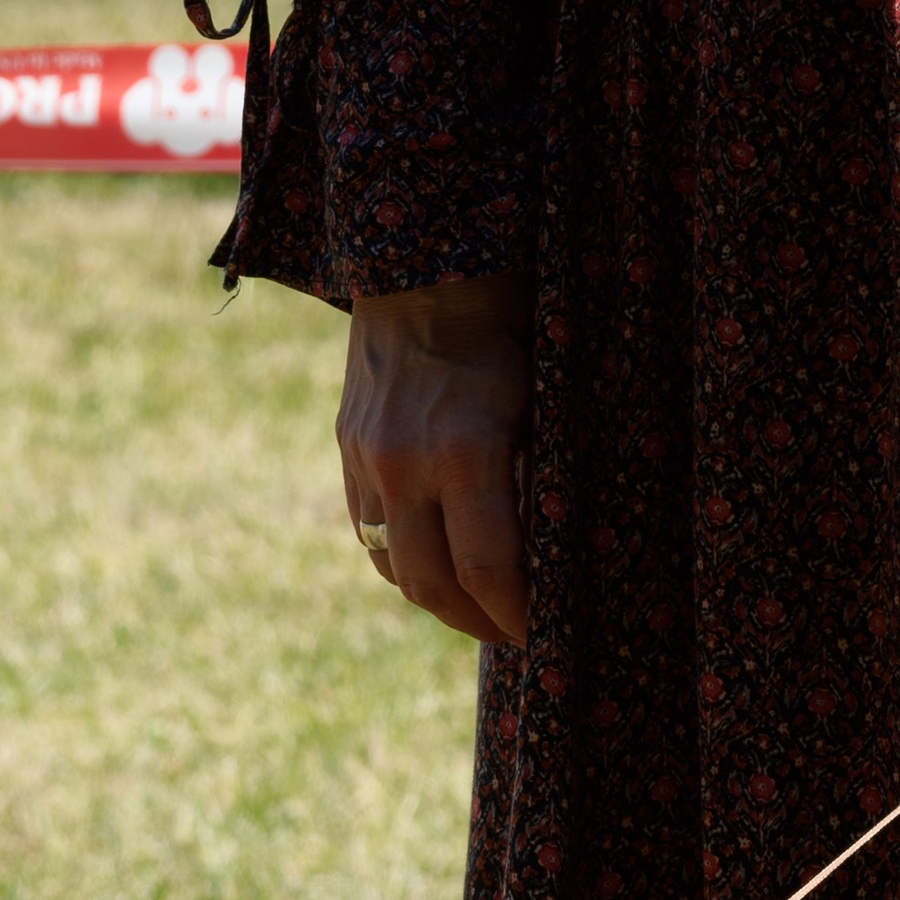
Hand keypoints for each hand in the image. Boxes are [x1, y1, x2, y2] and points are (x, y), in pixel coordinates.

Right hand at [337, 271, 532, 648]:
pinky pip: (369, 533)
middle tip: (509, 634)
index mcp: (466, 450)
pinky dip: (402, 561)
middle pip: (432, 585)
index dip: (513, 613)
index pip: (487, 569)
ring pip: (394, 567)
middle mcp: (406, 465)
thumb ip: (537, 479)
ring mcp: (368, 461)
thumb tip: (552, 556)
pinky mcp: (348, 452)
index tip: (537, 631)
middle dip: (474, 621)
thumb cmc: (509, 326)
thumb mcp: (541, 402)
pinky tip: (433, 565)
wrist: (426, 266)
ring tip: (473, 608)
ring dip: (434, 598)